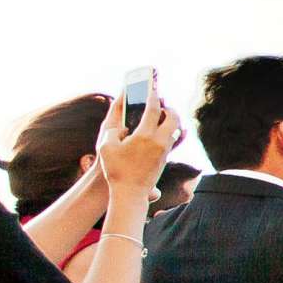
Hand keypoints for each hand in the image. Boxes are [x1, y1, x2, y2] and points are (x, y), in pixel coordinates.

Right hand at [96, 86, 177, 201]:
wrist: (130, 192)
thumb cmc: (115, 169)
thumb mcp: (106, 146)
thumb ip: (112, 130)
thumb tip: (120, 124)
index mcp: (145, 136)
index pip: (153, 110)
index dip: (153, 97)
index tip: (152, 89)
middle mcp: (159, 141)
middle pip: (173, 117)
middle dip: (169, 108)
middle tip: (162, 103)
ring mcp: (165, 150)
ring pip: (176, 129)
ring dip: (171, 120)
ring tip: (162, 116)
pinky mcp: (166, 158)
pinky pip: (173, 139)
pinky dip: (170, 131)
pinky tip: (162, 130)